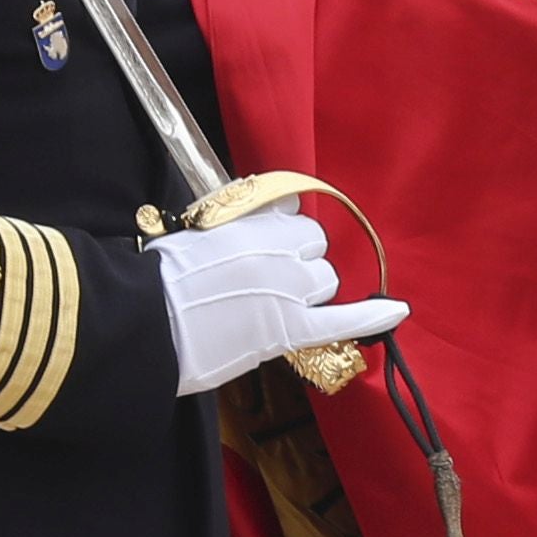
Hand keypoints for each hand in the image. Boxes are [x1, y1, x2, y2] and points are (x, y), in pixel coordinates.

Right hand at [154, 202, 410, 395]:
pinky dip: (372, 316)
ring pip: (325, 283)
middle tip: (263, 286)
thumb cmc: (153, 277)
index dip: (286, 238)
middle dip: (299, 265)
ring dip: (310, 293)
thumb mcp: (194, 230)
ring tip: (272, 308)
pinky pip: (343, 321)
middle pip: (316, 251)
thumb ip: (238, 221)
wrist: (139, 321)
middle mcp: (278, 251)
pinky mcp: (287, 329)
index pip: (294, 217)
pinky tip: (397, 311)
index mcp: (253, 223)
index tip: (269, 249)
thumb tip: (275, 207)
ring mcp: (287, 290)